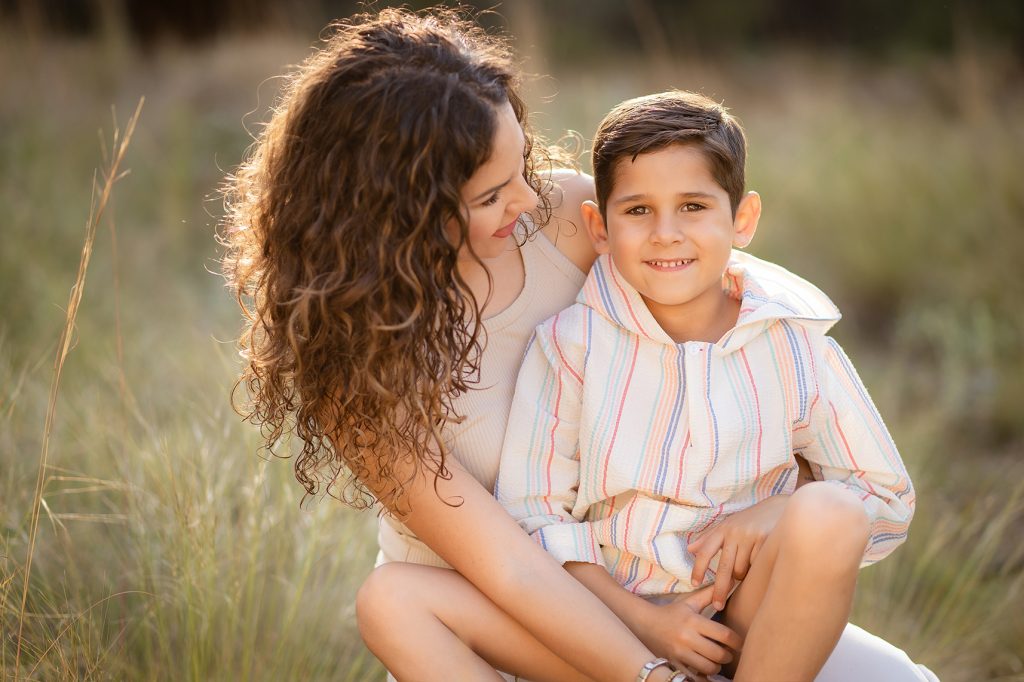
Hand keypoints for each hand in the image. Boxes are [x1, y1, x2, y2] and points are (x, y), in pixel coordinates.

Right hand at [638, 585, 742, 677]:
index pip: (724, 635)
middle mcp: (687, 638)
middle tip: (727, 653)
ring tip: (715, 661)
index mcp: (693, 621)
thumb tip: (732, 580)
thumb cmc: (672, 613)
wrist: (645, 624)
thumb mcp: (690, 602)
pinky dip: (702, 676)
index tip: (739, 643)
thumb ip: (710, 594)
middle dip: (727, 656)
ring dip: (716, 666)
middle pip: (718, 654)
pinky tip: (703, 670)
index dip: (737, 642)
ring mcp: (679, 653)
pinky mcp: (673, 664)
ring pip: (708, 667)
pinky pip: (694, 676)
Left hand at [688, 495, 788, 609]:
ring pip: (741, 570)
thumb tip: (690, 549)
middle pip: (723, 567)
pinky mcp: (766, 541)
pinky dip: (756, 570)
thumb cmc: (750, 520)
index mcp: (723, 529)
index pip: (705, 551)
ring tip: (748, 567)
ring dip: (742, 576)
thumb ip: (709, 538)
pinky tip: (761, 563)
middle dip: (719, 589)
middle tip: (717, 606)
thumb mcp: (729, 525)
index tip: (694, 584)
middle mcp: (734, 532)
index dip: (698, 568)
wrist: (780, 507)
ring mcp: (750, 537)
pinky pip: (756, 566)